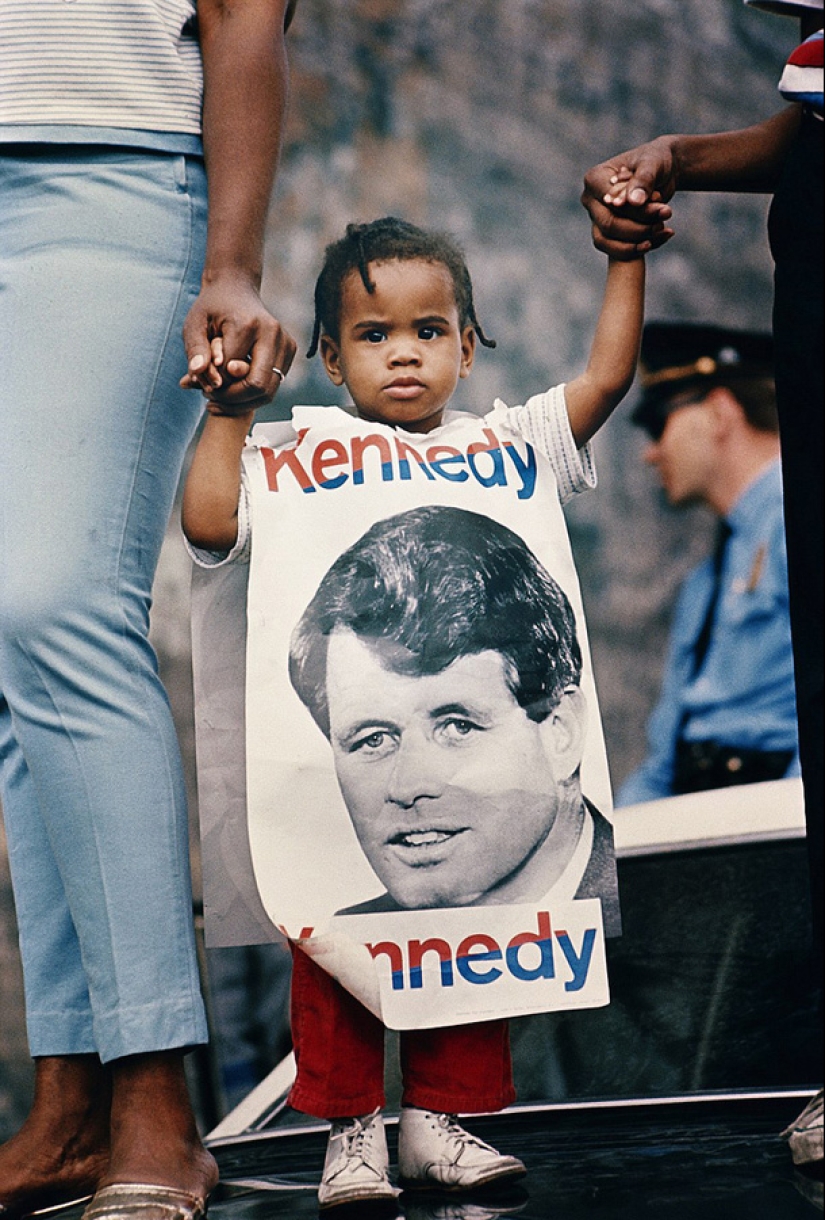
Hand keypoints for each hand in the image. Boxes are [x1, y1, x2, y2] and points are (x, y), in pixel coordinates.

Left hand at [180, 272, 296, 411]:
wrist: (236, 288)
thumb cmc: (212, 308)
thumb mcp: (194, 324)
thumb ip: (195, 350)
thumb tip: (197, 373)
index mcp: (248, 325)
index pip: (231, 372)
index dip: (213, 383)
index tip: (198, 383)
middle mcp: (273, 333)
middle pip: (258, 386)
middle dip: (232, 400)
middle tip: (209, 397)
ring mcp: (286, 342)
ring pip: (269, 391)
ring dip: (243, 402)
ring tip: (219, 398)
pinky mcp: (290, 350)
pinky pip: (273, 386)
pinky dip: (253, 395)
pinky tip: (234, 390)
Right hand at [582, 138, 677, 259]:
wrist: (664, 171)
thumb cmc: (655, 161)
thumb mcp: (652, 164)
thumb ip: (643, 180)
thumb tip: (633, 201)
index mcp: (594, 180)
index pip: (609, 203)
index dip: (634, 210)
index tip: (660, 200)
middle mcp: (591, 201)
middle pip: (608, 226)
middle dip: (639, 226)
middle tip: (666, 213)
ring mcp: (598, 219)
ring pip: (609, 243)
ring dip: (639, 240)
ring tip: (664, 228)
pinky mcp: (609, 233)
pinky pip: (619, 250)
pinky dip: (642, 247)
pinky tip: (665, 234)